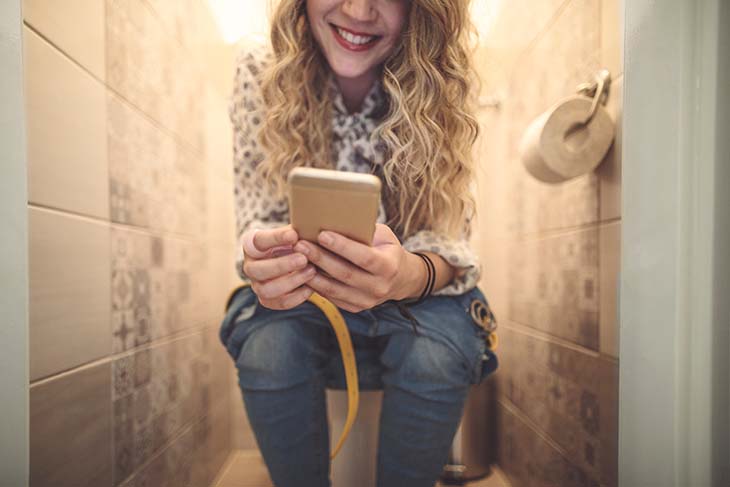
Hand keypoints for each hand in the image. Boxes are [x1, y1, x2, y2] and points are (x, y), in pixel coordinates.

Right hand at [241, 224, 315, 309]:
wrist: (293, 259)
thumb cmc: (294, 242)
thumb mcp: (293, 233)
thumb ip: (297, 231)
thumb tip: (312, 226)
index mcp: (253, 245)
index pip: (259, 241)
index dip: (276, 239)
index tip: (294, 235)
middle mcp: (250, 267)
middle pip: (257, 270)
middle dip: (282, 265)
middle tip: (304, 258)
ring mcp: (257, 285)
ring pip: (267, 290)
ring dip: (291, 281)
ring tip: (311, 271)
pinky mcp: (268, 300)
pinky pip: (280, 302)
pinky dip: (297, 296)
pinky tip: (311, 287)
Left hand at [292, 223, 425, 312]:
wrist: (399, 279)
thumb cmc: (386, 249)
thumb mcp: (383, 236)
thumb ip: (364, 232)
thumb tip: (335, 220)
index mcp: (389, 266)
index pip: (364, 257)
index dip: (342, 246)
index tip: (322, 234)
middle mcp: (379, 287)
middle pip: (345, 273)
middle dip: (321, 258)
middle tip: (301, 244)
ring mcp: (367, 301)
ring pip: (334, 289)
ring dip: (312, 273)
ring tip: (297, 257)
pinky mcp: (355, 307)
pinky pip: (331, 297)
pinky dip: (315, 285)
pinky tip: (302, 272)